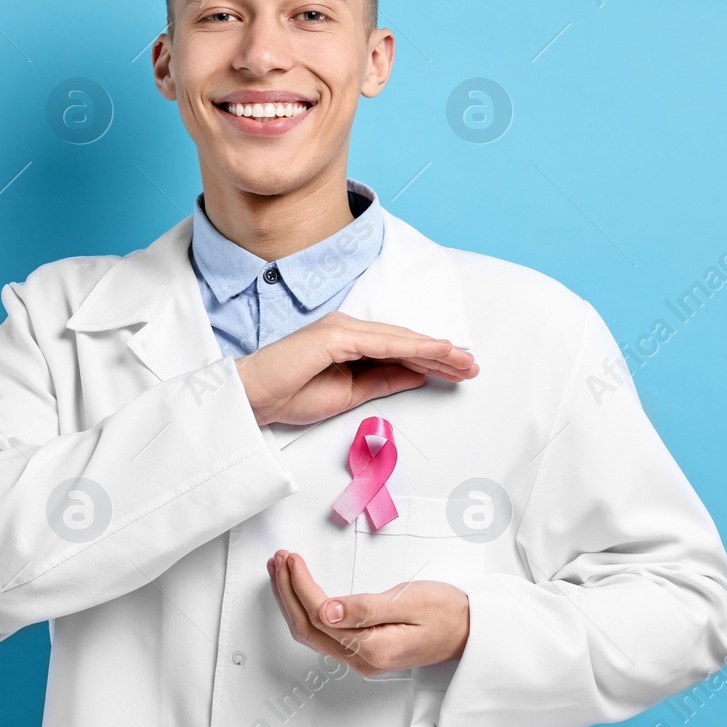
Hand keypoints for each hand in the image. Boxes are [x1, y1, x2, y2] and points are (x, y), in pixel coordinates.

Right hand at [235, 311, 477, 427]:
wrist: (255, 398)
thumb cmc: (292, 395)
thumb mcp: (350, 394)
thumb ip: (382, 381)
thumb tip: (416, 374)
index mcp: (349, 342)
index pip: (399, 349)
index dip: (431, 359)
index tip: (458, 371)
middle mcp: (348, 329)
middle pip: (405, 341)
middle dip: (441, 354)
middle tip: (472, 367)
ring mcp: (342, 329)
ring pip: (400, 339)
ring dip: (435, 350)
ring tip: (463, 361)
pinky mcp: (336, 335)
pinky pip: (383, 342)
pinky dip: (413, 347)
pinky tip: (436, 352)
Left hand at [266, 549, 469, 677]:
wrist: (471, 632)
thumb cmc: (447, 612)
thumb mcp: (409, 601)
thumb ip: (365, 608)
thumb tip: (326, 611)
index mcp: (372, 649)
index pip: (320, 616)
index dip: (300, 585)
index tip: (292, 559)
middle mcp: (361, 660)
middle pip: (306, 627)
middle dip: (286, 592)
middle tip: (277, 560)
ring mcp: (360, 658)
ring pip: (310, 631)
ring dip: (291, 599)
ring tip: (279, 570)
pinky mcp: (362, 650)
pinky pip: (322, 632)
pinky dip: (305, 607)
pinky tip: (299, 590)